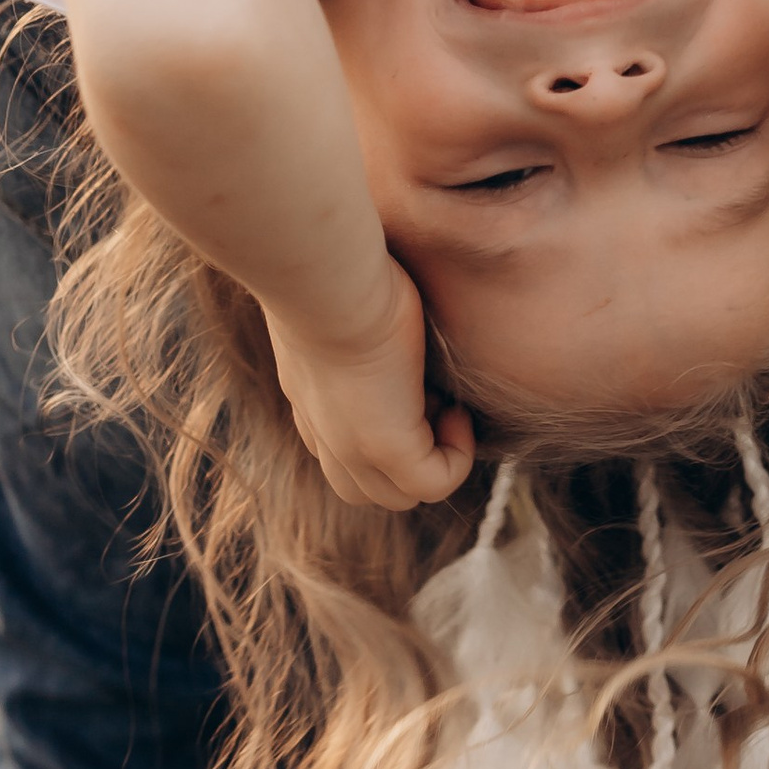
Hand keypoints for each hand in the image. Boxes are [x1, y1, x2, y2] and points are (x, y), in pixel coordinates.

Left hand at [266, 260, 476, 510]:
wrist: (327, 277)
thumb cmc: (336, 272)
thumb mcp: (341, 306)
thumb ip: (357, 327)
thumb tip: (389, 309)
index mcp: (311, 406)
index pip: (342, 455)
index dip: (384, 429)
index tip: (409, 382)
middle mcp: (326, 436)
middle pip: (366, 489)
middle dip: (406, 457)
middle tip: (429, 397)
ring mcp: (354, 448)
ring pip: (397, 495)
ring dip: (432, 458)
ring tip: (444, 403)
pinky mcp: (386, 446)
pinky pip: (433, 484)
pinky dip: (456, 456)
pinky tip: (455, 408)